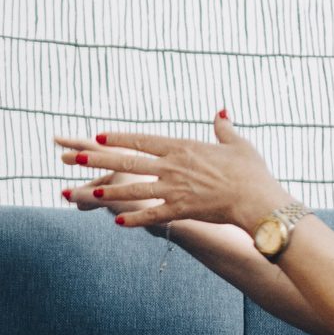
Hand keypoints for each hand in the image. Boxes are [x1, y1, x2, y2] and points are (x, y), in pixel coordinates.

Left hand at [56, 115, 288, 230]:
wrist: (257, 199)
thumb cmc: (251, 171)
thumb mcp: (237, 144)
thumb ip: (223, 128)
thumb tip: (221, 112)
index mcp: (183, 147)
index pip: (143, 140)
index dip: (120, 138)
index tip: (100, 136)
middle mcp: (173, 166)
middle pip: (129, 162)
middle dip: (100, 159)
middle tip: (76, 157)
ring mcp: (174, 189)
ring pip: (134, 189)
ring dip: (109, 191)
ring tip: (87, 191)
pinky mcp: (180, 210)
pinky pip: (153, 215)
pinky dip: (135, 219)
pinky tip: (117, 222)